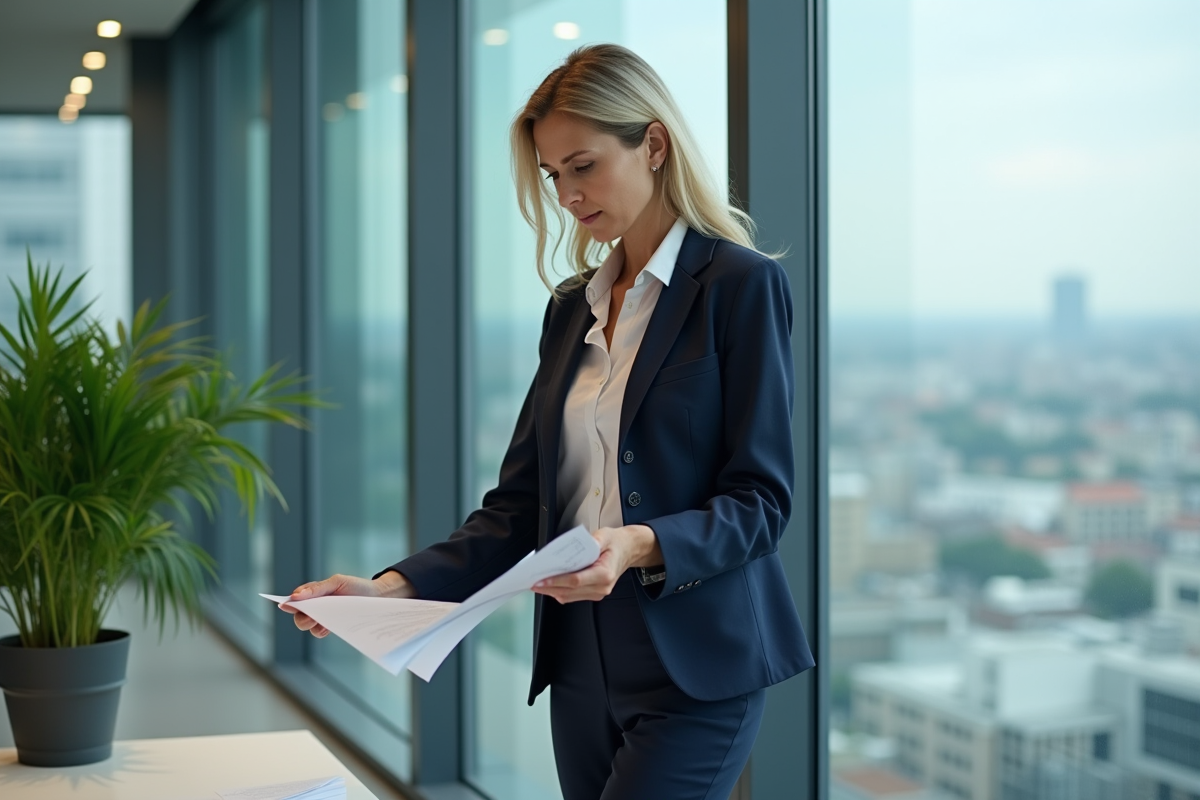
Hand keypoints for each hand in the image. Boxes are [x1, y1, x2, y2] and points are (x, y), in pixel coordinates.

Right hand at [283, 571, 415, 637]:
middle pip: (298, 615)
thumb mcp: (337, 582)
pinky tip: (326, 627)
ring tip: (318, 621)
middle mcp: (316, 606)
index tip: (286, 605)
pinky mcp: (332, 626)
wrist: (376, 597)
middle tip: (310, 616)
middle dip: (301, 617)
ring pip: (306, 625)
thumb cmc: (356, 587)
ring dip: (310, 624)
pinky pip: (319, 632)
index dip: (289, 603)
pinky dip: (320, 630)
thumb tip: (295, 596)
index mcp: (314, 593)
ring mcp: (323, 617)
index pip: (295, 598)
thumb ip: (317, 589)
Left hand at [532, 524, 661, 603]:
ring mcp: (598, 592)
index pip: (575, 580)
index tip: (541, 579)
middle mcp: (602, 587)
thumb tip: (574, 545)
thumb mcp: (605, 535)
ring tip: (537, 583)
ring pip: (569, 596)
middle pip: (569, 591)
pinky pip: (573, 596)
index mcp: (604, 573)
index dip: (556, 581)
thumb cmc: (615, 543)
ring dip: (551, 591)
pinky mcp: (594, 594)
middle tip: (532, 582)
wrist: (629, 550)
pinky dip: (559, 591)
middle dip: (548, 588)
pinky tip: (549, 584)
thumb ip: (592, 541)